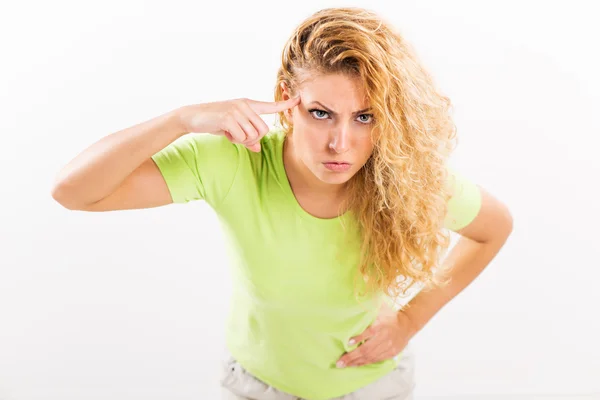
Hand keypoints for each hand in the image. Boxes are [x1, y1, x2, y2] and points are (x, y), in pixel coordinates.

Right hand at [177, 96, 299, 151]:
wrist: (192, 117)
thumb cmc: (214, 122)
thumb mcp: (233, 130)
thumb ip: (247, 138)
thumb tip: (257, 149)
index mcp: (248, 105)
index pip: (270, 105)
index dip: (285, 104)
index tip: (299, 99)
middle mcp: (245, 105)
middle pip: (263, 130)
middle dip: (253, 139)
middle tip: (239, 137)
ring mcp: (237, 110)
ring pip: (253, 135)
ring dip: (242, 140)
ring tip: (230, 133)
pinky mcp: (229, 118)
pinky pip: (242, 137)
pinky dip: (235, 140)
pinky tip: (225, 133)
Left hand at [336, 301, 416, 367]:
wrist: (407, 324)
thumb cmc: (390, 314)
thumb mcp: (381, 306)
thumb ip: (370, 300)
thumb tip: (362, 280)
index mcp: (381, 324)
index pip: (369, 332)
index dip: (358, 338)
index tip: (348, 342)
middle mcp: (384, 337)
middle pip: (367, 349)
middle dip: (352, 356)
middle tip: (340, 362)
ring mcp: (388, 346)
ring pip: (370, 357)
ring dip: (356, 362)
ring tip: (344, 365)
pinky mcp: (390, 353)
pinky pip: (376, 360)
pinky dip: (365, 363)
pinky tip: (355, 365)